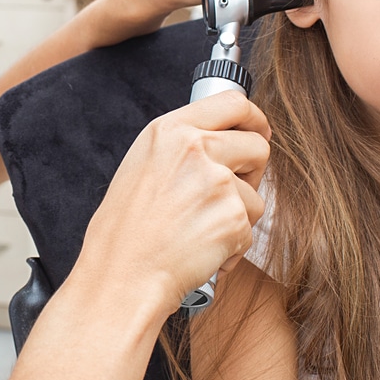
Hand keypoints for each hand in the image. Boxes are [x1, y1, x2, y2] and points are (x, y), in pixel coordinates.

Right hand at [75, 89, 270, 314]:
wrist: (121, 277)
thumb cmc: (123, 232)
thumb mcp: (141, 167)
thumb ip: (181, 148)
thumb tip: (222, 141)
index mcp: (169, 130)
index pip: (233, 103)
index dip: (254, 120)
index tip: (258, 132)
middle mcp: (194, 148)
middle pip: (257, 146)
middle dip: (252, 173)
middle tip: (227, 197)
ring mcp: (217, 182)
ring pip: (256, 195)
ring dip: (238, 217)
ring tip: (199, 233)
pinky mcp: (233, 217)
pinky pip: (249, 230)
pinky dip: (232, 247)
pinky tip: (201, 254)